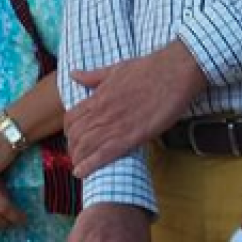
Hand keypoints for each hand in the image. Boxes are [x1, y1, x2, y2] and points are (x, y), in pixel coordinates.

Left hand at [66, 41, 207, 179]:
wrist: (173, 72)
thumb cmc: (149, 69)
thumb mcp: (115, 69)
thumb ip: (93, 76)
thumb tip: (74, 74)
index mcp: (99, 96)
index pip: (71, 119)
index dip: (68, 132)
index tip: (73, 139)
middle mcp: (102, 112)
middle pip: (75, 136)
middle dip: (72, 149)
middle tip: (77, 157)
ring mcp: (116, 125)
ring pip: (85, 147)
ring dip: (78, 159)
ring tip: (79, 167)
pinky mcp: (132, 136)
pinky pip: (104, 153)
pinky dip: (90, 165)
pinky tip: (82, 173)